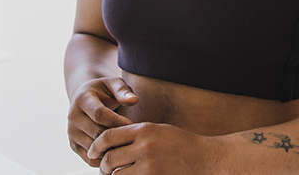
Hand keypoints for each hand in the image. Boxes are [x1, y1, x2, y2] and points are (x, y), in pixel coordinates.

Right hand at [68, 77, 138, 167]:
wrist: (87, 98)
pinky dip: (104, 159)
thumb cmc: (106, 91)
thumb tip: (134, 100)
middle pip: (96, 132)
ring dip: (111, 149)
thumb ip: (123, 91)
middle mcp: (73, 116)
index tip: (132, 125)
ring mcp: (72, 132)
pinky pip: (90, 158)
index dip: (117, 121)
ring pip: (93, 148)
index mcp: (83, 98)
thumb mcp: (115, 84)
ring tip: (127, 146)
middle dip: (116, 136)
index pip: (99, 114)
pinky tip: (118, 152)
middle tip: (132, 139)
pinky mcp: (73, 145)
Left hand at [90, 122, 220, 174]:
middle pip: (109, 158)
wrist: (206, 160)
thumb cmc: (182, 144)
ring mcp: (148, 166)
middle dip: (103, 165)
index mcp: (145, 129)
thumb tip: (112, 142)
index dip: (96, 145)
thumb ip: (137, 134)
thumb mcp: (159, 131)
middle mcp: (144, 146)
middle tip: (104, 169)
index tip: (92, 152)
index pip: (109, 136)